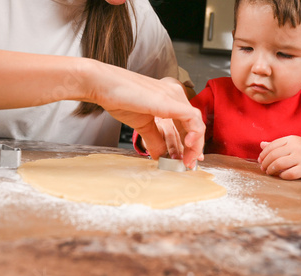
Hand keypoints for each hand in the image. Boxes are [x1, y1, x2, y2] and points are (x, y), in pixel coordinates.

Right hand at [87, 65, 204, 167]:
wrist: (104, 86)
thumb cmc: (119, 99)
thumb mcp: (142, 125)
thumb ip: (155, 139)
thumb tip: (161, 156)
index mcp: (169, 98)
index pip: (187, 123)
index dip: (190, 143)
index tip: (187, 159)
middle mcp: (175, 95)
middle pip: (194, 125)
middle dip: (194, 148)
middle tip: (188, 164)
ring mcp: (175, 96)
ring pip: (197, 123)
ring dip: (195, 146)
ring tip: (187, 161)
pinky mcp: (172, 101)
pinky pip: (194, 120)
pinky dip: (194, 135)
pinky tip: (187, 147)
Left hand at [257, 135, 300, 179]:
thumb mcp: (293, 144)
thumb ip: (277, 145)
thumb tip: (261, 144)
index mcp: (291, 139)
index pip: (271, 146)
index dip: (263, 154)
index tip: (260, 160)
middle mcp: (296, 147)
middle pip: (273, 155)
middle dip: (265, 163)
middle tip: (263, 168)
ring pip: (278, 164)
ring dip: (271, 169)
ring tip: (269, 172)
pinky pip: (288, 174)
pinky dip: (282, 175)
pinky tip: (281, 175)